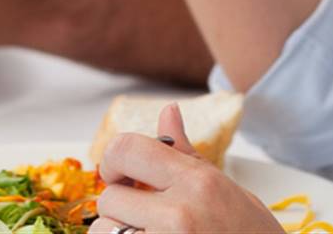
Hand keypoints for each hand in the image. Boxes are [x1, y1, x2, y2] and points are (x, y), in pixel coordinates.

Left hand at [93, 104, 283, 233]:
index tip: (119, 174)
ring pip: (105, 231)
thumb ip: (187, 155)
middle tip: (140, 216)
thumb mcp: (227, 190)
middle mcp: (179, 213)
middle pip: (110, 197)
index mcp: (197, 182)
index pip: (127, 149)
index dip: (113, 159)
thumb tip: (168, 111)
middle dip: (119, 207)